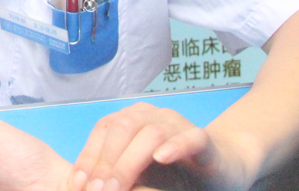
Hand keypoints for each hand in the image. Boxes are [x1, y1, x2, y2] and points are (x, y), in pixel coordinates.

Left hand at [68, 104, 253, 190]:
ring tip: (118, 186)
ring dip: (130, 160)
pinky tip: (161, 158)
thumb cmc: (173, 173)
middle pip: (123, 129)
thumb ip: (116, 174)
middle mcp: (153, 115)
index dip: (88, 157)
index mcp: (132, 119)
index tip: (77, 184)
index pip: (104, 130)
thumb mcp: (139, 174)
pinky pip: (189, 138)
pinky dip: (175, 146)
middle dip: (106, 162)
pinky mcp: (204, 139)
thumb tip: (82, 187)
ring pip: (151, 133)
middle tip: (96, 190)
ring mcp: (179, 124)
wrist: (221, 167)